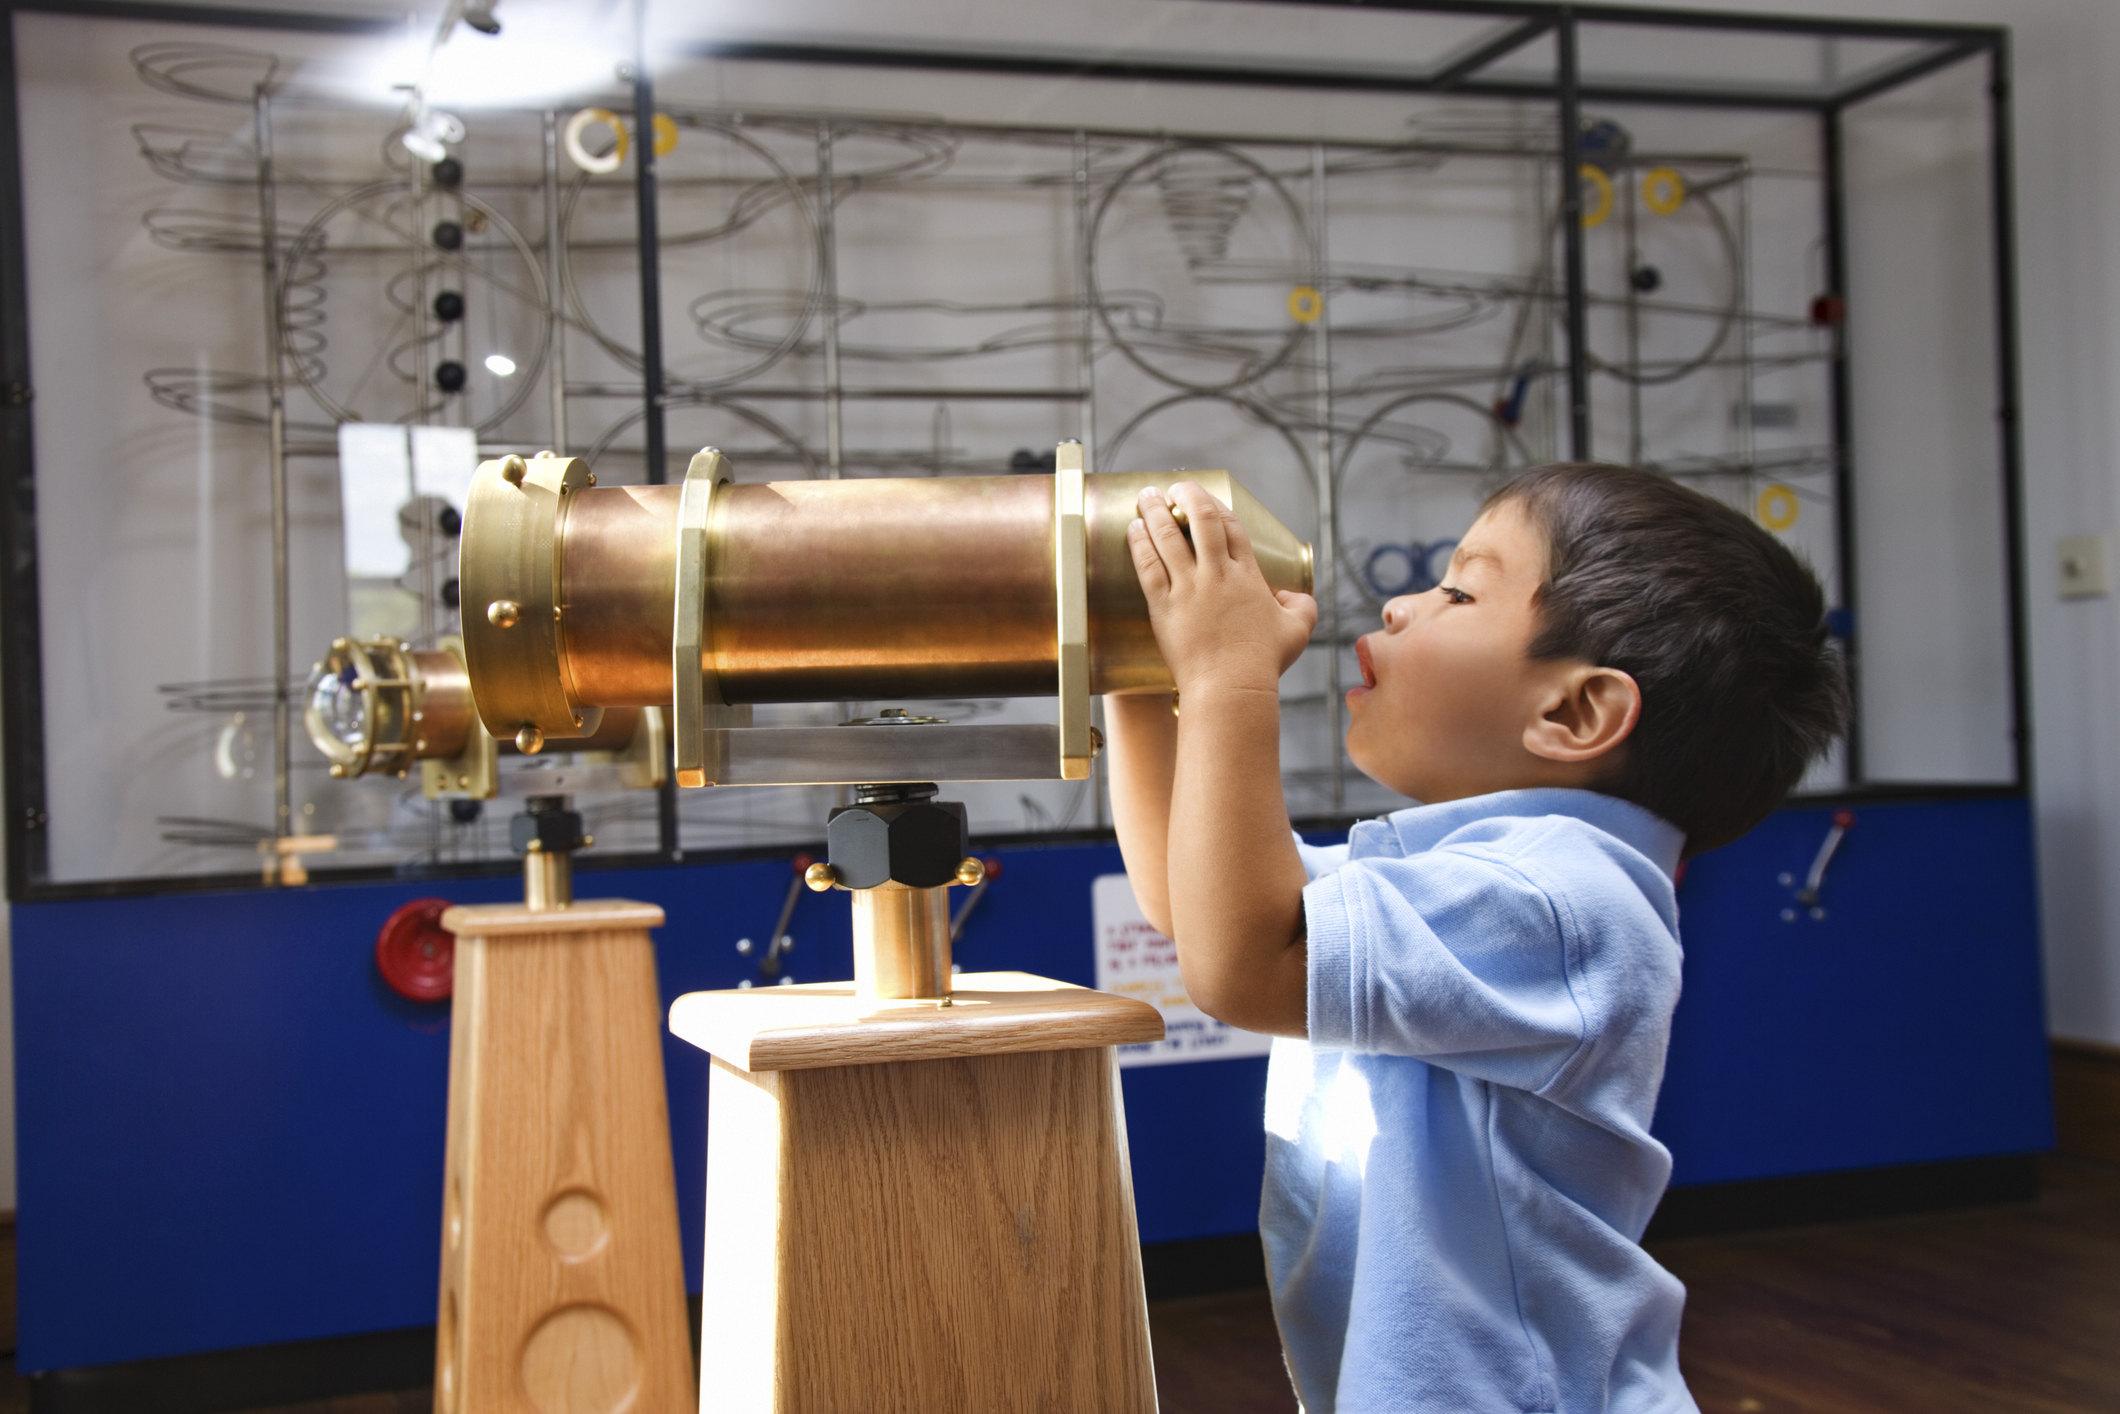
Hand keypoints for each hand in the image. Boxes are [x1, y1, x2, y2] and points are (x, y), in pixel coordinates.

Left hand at [1128, 482, 1318, 698]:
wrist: (1230, 688)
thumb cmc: (1262, 662)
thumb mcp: (1297, 631)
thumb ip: (1302, 606)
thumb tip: (1291, 596)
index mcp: (1246, 575)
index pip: (1231, 526)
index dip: (1215, 505)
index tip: (1202, 497)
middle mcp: (1216, 575)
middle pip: (1199, 521)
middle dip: (1185, 496)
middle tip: (1173, 487)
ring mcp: (1188, 589)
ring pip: (1167, 538)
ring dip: (1154, 512)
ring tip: (1145, 496)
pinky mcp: (1164, 607)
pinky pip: (1147, 566)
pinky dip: (1139, 543)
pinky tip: (1133, 528)